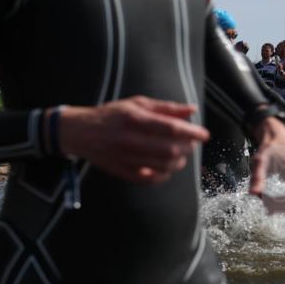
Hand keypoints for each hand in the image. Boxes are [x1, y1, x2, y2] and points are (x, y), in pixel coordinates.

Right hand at [59, 96, 207, 183]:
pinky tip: (166, 168)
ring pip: (163, 166)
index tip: (204, 135)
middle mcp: (130, 140)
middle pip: (170, 149)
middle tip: (191, 144)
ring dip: (179, 162)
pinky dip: (164, 175)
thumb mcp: (136, 104)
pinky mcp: (122, 171)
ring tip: (180, 155)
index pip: (171, 128)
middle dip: (188, 148)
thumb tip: (191, 110)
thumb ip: (165, 108)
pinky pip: (150, 179)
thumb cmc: (110, 115)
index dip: (192, 132)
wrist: (80, 132)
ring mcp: (125, 158)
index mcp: (134, 119)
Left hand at [249, 117, 284, 214]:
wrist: (279, 139)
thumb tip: (252, 194)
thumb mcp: (259, 163)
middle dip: (282, 209)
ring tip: (267, 201)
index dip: (281, 208)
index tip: (265, 205)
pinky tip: (273, 198)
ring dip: (284, 207)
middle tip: (265, 205)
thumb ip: (257, 178)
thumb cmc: (269, 149)